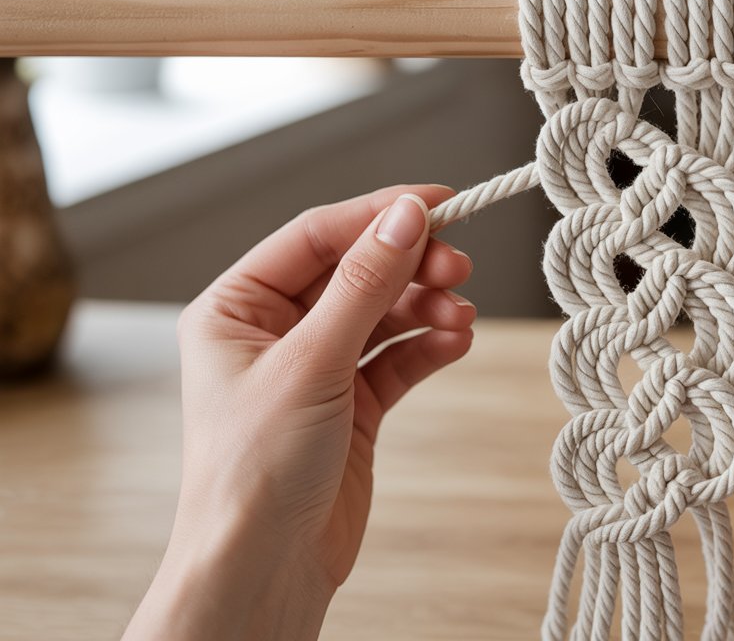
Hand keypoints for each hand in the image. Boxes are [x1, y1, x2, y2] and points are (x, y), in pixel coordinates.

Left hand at [125, 185, 475, 640]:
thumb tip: (404, 216)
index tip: (438, 202)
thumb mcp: (311, 362)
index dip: (378, 215)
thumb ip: (364, 285)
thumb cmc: (254, 472)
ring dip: (425, 308)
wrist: (264, 568)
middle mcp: (273, 332)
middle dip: (410, 266)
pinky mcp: (352, 406)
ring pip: (383, 314)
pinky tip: (455, 341)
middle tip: (458, 264)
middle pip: (356, 272)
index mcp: (236, 308)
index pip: (316, 236)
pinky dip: (428, 347)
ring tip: (461, 315)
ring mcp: (315, 369)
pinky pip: (397, 359)